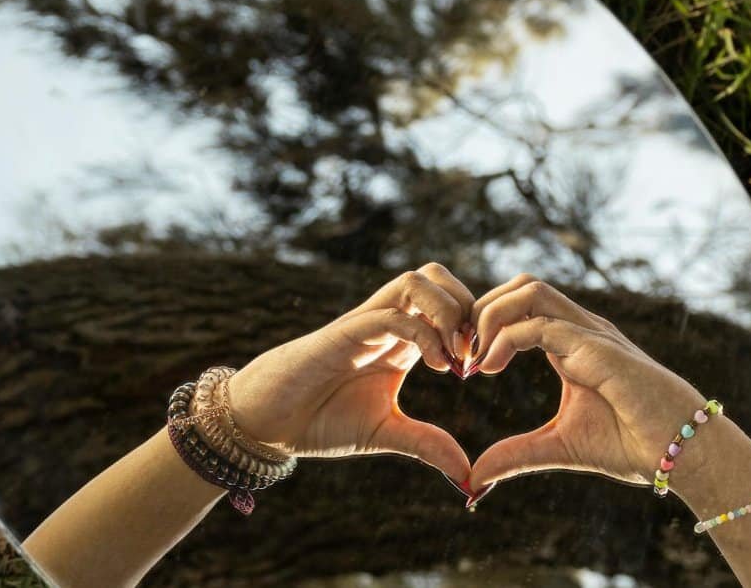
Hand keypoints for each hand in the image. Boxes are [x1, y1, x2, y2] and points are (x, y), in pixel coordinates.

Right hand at [226, 263, 474, 483]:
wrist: (268, 422)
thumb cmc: (320, 420)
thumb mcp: (386, 433)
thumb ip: (427, 445)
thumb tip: (468, 475)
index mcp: (402, 339)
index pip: (448, 302)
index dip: (474, 324)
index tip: (482, 368)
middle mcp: (387, 322)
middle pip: (437, 276)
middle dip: (467, 306)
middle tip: (473, 353)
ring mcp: (366, 323)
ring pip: (416, 281)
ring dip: (448, 312)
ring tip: (455, 356)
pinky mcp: (345, 333)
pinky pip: (391, 314)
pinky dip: (424, 334)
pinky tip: (436, 367)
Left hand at [466, 274, 705, 493]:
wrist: (684, 454)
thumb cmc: (633, 445)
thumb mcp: (559, 447)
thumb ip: (517, 454)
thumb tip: (475, 475)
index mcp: (572, 343)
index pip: (520, 306)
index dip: (484, 323)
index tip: (462, 362)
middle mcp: (581, 328)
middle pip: (522, 285)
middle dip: (481, 309)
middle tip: (461, 353)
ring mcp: (591, 333)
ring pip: (530, 290)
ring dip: (490, 315)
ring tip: (474, 358)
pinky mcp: (598, 349)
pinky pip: (542, 326)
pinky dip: (505, 339)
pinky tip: (489, 368)